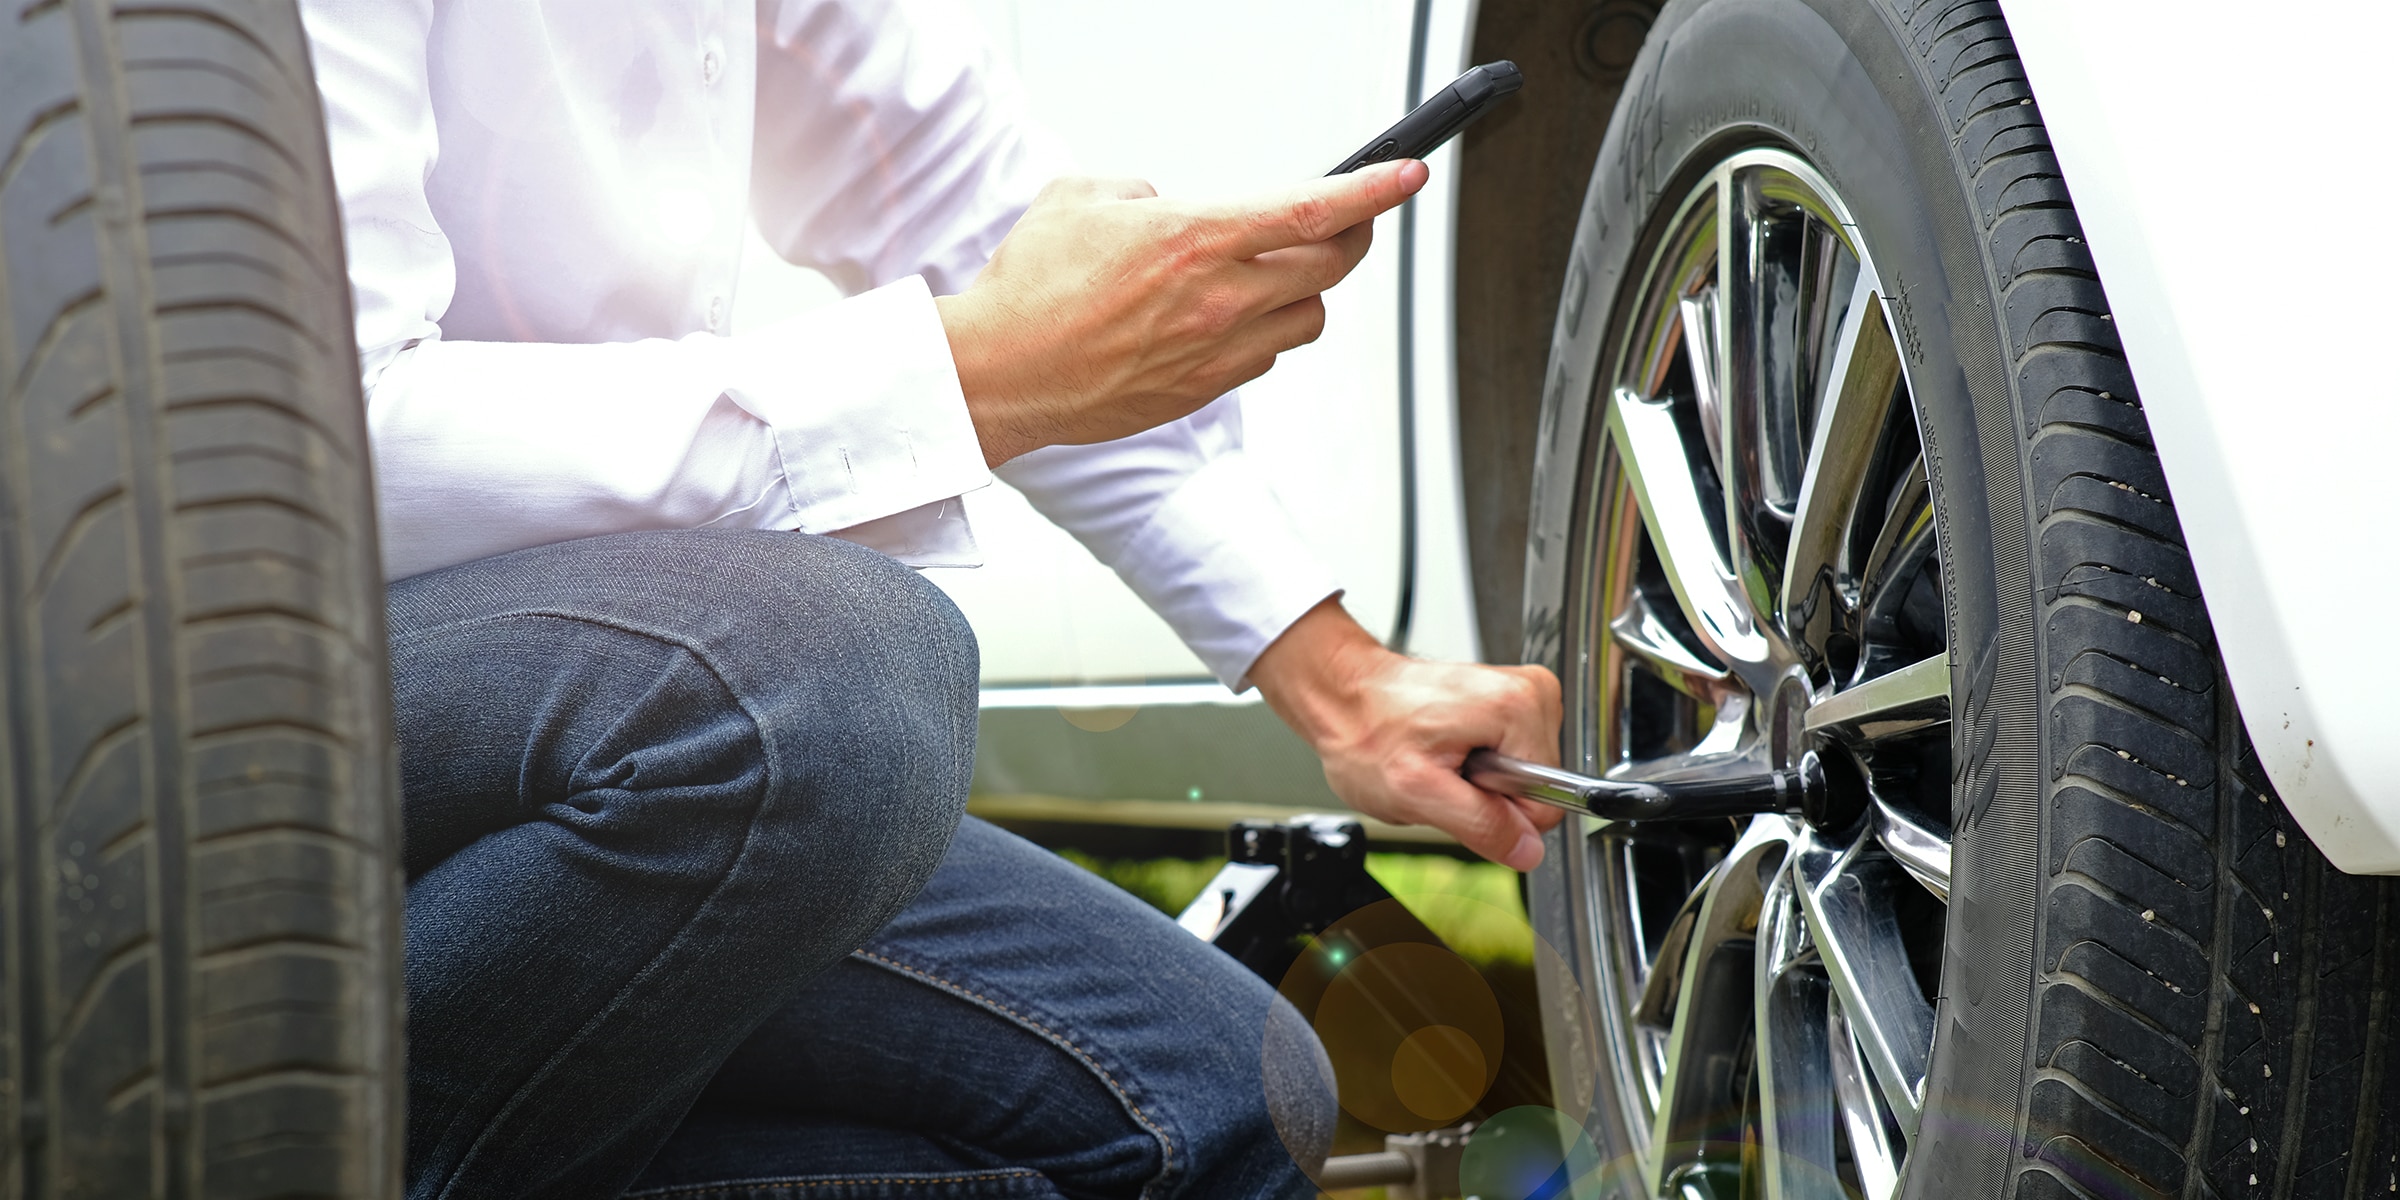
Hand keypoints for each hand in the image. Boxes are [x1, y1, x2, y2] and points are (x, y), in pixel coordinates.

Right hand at [935, 160, 1428, 465]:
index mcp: (1194, 238)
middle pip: (1330, 265)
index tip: (1406, 176)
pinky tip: (1230, 320)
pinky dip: (1264, 334)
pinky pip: (1265, 358)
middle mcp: (1217, 298)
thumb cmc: (1030, 286)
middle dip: (1352, 236)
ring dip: (1306, 290)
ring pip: (1308, 318)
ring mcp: (1215, 351)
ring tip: (1277, 274)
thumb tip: (1166, 205)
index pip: (1312, 211)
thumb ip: (1140, 190)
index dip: (1372, 192)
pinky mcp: (1202, 391)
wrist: (1000, 373)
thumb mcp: (1081, 197)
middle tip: (1348, 220)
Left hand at [1248, 599, 1565, 870]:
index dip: (1498, 813)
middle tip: (1442, 771)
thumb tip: (1526, 850)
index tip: (1458, 787)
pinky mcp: (1511, 700)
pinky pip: (1513, 758)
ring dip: (1480, 779)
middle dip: (1488, 794)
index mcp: (1518, 709)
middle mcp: (1531, 693)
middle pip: (1538, 788)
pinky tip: (1447, 746)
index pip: (1546, 804)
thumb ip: (1480, 825)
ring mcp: (1523, 693)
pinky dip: (1478, 762)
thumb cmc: (1367, 730)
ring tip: (1440, 755)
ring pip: (1525, 777)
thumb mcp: (1417, 792)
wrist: (1346, 693)